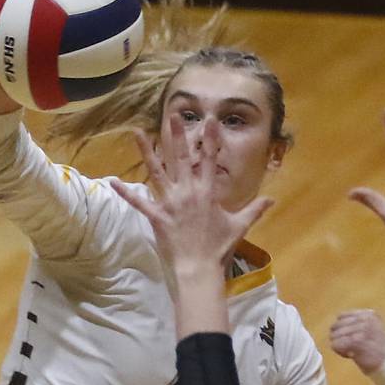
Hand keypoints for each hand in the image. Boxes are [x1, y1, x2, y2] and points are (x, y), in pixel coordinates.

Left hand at [111, 116, 272, 280]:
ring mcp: (171, 203)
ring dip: (147, 152)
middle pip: (182, 158)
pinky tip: (112, 182)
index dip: (210, 139)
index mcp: (208, 192)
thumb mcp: (239, 226)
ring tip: (138, 133)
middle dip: (178, 135)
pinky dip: (125, 193)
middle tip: (172, 115)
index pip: (210, 160)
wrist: (199, 268)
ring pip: (157, 172)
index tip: (210, 121)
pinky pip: (139, 202)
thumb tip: (272, 199)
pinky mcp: (157, 216)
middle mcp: (188, 192)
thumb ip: (254, 210)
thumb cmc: (218, 248)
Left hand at [329, 309, 384, 375]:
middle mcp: (365, 319)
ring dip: (341, 346)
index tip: (352, 340)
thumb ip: (359, 324)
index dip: (343, 329)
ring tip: (353, 352)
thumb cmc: (382, 350)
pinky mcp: (356, 341)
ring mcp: (361, 329)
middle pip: (336, 326)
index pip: (341, 316)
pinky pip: (336, 345)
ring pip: (334, 336)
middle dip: (340, 338)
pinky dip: (341, 352)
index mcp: (369, 314)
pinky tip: (351, 356)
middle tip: (352, 348)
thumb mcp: (374, 329)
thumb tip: (336, 325)